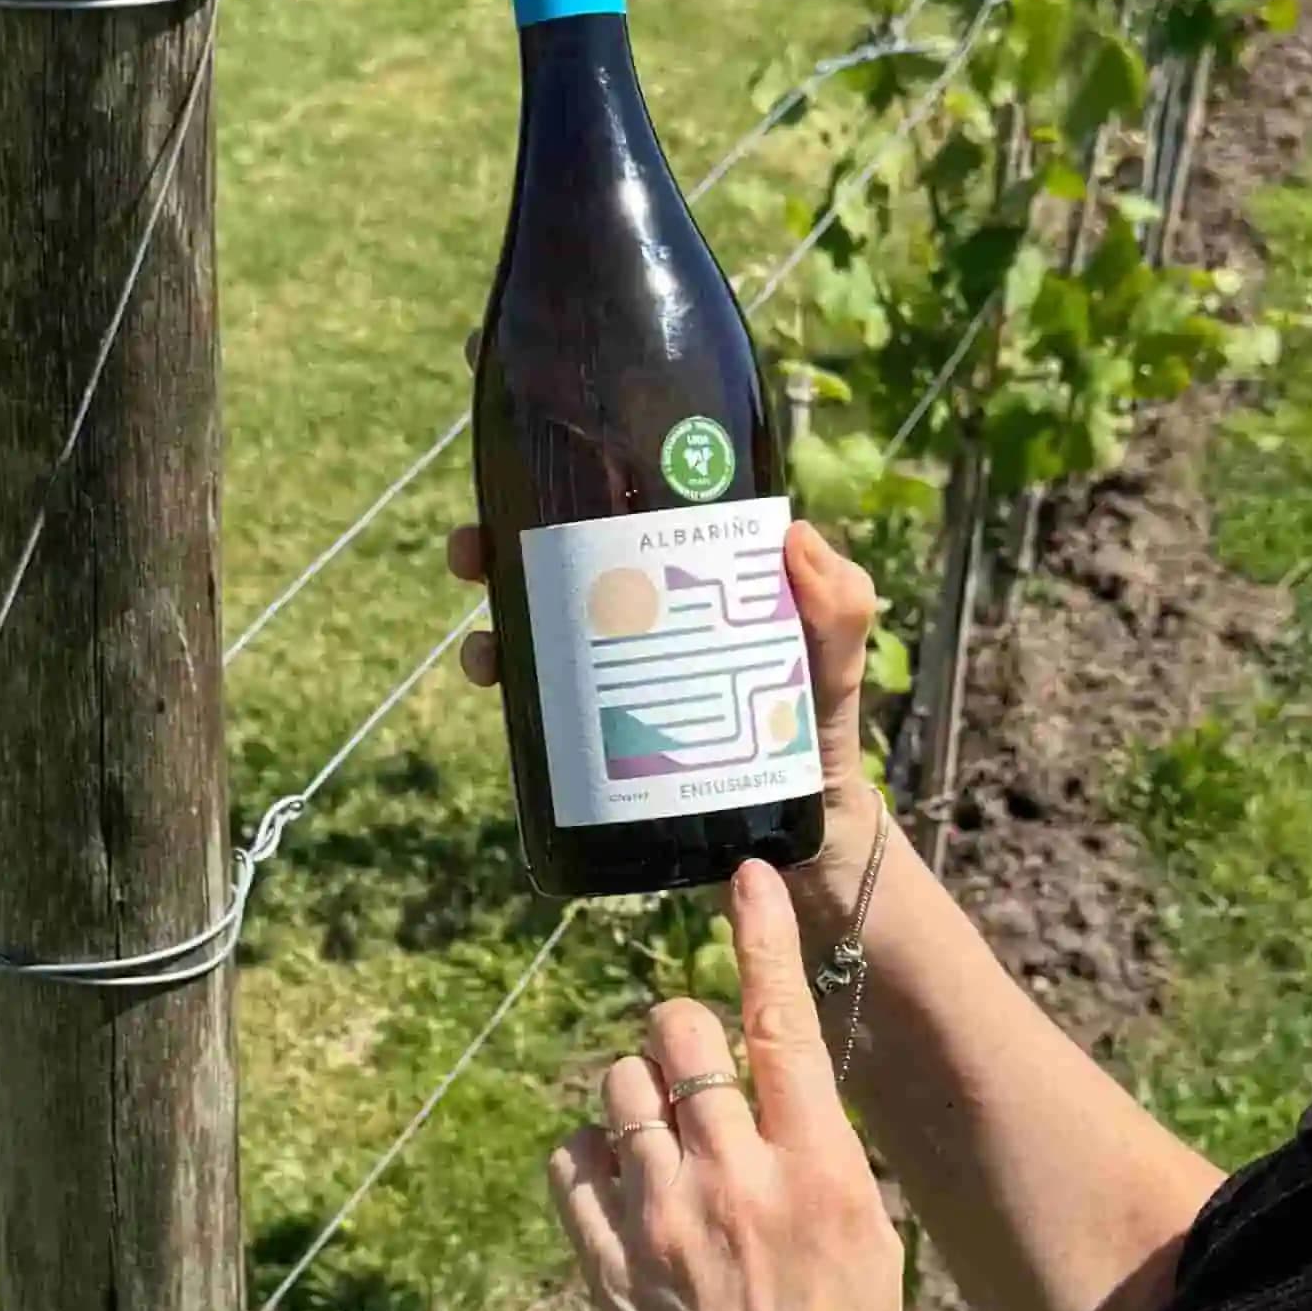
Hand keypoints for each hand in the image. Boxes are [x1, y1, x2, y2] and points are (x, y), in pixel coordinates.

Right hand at [452, 513, 885, 877]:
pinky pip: (540, 706)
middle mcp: (637, 620)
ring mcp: (612, 677)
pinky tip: (496, 689)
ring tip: (483, 647)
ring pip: (534, 633)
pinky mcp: (597, 736)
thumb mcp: (838, 657)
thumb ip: (839, 603)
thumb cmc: (820, 725)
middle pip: (556, 569)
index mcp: (687, 581)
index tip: (527, 477)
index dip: (567, 491)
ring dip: (489, 627)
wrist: (807, 833)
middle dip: (498, 551)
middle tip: (471, 553)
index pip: (619, 520)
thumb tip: (792, 537)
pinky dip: (508, 692)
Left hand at [546, 860, 903, 1310]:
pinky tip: (628, 1195)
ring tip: (666, 1152)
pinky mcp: (606, 1264)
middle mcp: (737, 1184)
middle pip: (675, 1035)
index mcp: (823, 1173)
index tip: (744, 877)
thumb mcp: (873, 1242)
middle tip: (699, 1081)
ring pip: (615, 1088)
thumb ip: (820, 1149)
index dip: (758, 937)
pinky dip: (592, 1159)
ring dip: (636, 1098)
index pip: (781, 1020)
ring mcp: (662, 1223)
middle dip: (681, 1037)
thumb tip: (771, 1070)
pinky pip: (569, 1159)